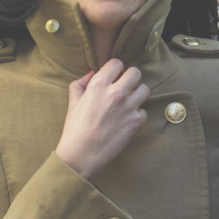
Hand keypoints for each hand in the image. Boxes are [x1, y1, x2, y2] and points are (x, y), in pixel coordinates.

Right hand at [53, 59, 148, 177]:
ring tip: (129, 102)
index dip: (116, 69)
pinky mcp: (136, 122)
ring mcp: (128, 107)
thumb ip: (81, 83)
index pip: (117, 63)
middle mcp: (116, 93)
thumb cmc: (75, 129)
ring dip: (137, 94)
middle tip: (125, 87)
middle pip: (135, 73)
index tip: (114, 76)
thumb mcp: (73, 102)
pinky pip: (144, 111)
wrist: (82, 154)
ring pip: (144, 89)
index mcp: (98, 85)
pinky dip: (137, 114)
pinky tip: (127, 119)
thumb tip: (91, 73)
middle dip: (130, 78)